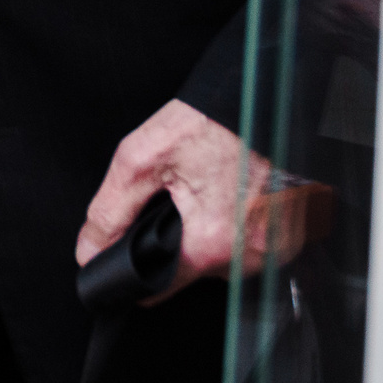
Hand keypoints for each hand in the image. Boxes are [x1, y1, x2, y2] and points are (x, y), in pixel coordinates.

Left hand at [76, 100, 308, 298]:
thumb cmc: (208, 124)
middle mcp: (251, 255)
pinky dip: (236, 227)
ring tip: (207, 193)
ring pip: (223, 260)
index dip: (135, 273)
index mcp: (212, 242)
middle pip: (194, 270)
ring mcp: (277, 248)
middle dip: (177, 242)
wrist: (262, 95)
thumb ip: (109, 212)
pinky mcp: (293, 236)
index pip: (160, 287)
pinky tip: (231, 198)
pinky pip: (251, 246)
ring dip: (208, 234)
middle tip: (179, 199)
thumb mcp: (141, 160)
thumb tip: (89, 250)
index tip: (128, 257)